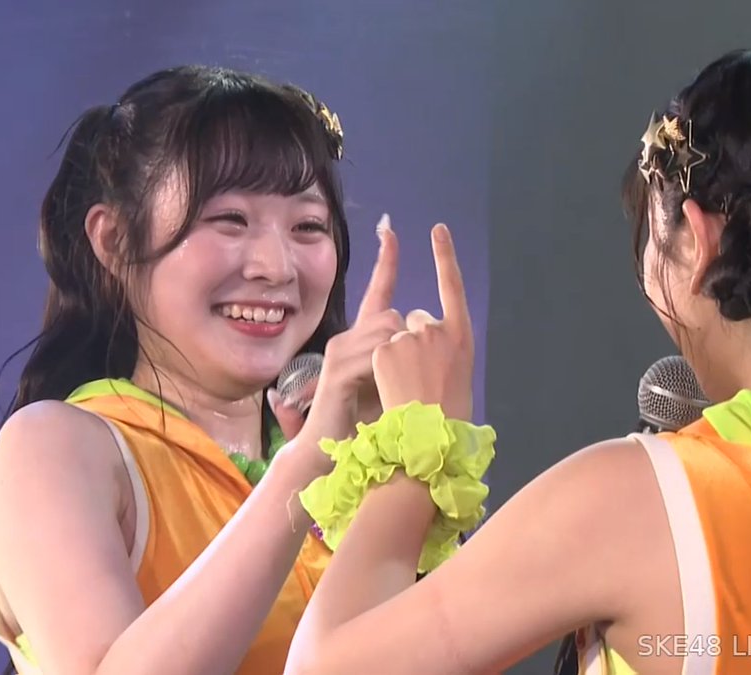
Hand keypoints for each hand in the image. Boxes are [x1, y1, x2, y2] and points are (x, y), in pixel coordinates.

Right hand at [270, 215, 403, 455]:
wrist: (329, 453)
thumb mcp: (389, 380)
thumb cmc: (364, 422)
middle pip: (390, 315)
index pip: (377, 290)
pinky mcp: (338, 372)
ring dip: (400, 359)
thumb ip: (400, 356)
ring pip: (386, 331)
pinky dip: (386, 369)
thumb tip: (422, 338)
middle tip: (405, 380)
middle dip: (407, 343)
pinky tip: (383, 389)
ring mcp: (340, 353)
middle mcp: (347, 338)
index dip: (385, 260)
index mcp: (362, 338)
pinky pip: (375, 354)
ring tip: (394, 390)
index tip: (389, 229)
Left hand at [372, 223, 472, 420]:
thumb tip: (418, 339)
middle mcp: (440, 330)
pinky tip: (389, 386)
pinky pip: (377, 349)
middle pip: (414, 320)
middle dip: (408, 341)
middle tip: (416, 379)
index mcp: (462, 338)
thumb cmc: (442, 421)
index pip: (453, 288)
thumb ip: (438, 352)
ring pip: (392, 335)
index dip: (445, 257)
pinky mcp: (387, 347)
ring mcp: (412, 337)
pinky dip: (377, 366)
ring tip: (403, 388)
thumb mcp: (452, 376)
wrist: (425, 443)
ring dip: (391, 356)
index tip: (438, 230)